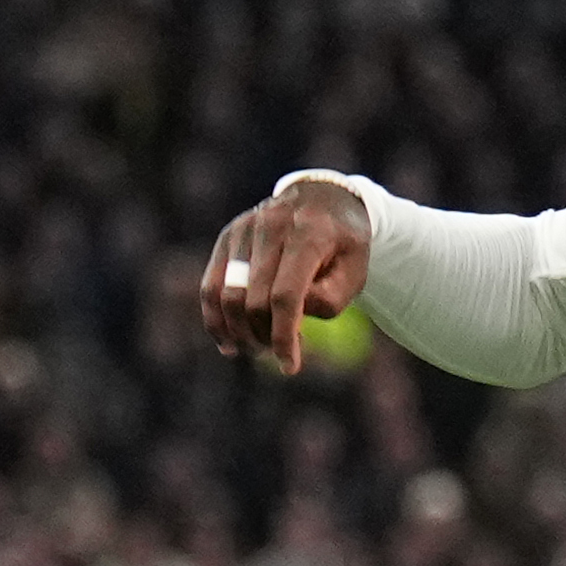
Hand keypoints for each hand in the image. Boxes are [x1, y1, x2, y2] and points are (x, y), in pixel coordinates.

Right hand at [194, 175, 370, 373]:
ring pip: (226, 295)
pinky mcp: (228, 237)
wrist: (324, 200)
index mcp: (310, 233)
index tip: (290, 366)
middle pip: (254, 299)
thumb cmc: (343, 246)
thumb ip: (327, 300)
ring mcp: (245, 228)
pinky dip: (215, 319)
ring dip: (239, 332)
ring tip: (256, 348)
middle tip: (278, 353)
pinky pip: (210, 286)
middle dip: (264, 336)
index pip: (285, 295)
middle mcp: (272, 225)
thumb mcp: (354, 273)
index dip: (284, 336)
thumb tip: (288, 320)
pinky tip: (227, 342)